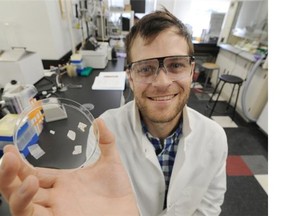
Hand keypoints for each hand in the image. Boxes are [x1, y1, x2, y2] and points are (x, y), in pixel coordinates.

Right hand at [0, 118, 138, 215]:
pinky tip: (29, 184)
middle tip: (8, 155)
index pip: (34, 172)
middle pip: (21, 185)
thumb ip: (105, 141)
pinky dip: (23, 201)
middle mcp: (55, 196)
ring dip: (11, 184)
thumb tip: (99, 121)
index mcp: (63, 182)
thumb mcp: (111, 163)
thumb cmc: (117, 194)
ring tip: (12, 165)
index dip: (20, 163)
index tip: (12, 148)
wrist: (126, 214)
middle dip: (10, 171)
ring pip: (20, 201)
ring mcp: (54, 209)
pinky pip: (30, 214)